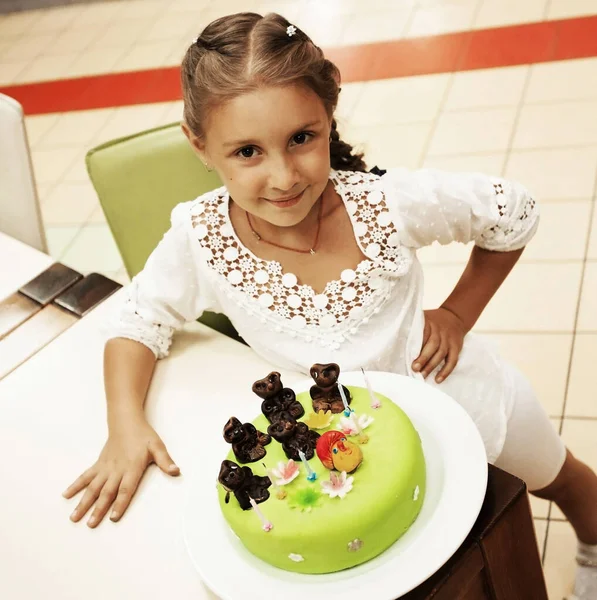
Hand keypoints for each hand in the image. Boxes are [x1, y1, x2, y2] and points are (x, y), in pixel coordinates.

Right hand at [62, 417, 179, 527]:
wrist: (126, 422)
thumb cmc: (144, 436)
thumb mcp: (158, 447)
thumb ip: (165, 461)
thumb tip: (176, 471)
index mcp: (132, 467)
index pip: (126, 488)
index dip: (120, 503)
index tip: (113, 517)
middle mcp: (116, 469)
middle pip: (106, 492)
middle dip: (98, 509)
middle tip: (90, 524)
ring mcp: (105, 467)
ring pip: (93, 487)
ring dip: (83, 502)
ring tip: (74, 517)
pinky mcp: (98, 464)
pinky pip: (85, 476)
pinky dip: (76, 485)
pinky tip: (66, 495)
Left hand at [412, 307, 465, 382]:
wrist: (455, 317)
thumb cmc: (432, 322)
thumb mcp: (422, 318)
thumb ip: (413, 327)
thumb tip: (396, 341)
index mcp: (428, 323)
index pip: (422, 334)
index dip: (415, 345)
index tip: (406, 356)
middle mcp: (439, 330)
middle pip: (433, 344)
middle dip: (423, 357)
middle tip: (414, 368)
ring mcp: (448, 339)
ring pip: (441, 353)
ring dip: (431, 366)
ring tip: (422, 375)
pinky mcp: (456, 347)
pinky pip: (452, 360)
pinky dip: (445, 371)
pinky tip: (437, 379)